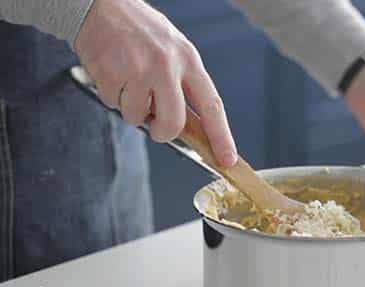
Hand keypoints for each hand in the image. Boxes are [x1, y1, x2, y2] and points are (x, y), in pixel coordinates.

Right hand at [75, 0, 236, 166]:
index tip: (227, 159)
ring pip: (137, 117)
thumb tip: (188, 126)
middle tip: (155, 127)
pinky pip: (112, 104)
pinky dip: (111, 95)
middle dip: (163, 133)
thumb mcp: (173, 49)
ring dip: (131, 109)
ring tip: (128, 81)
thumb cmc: (140, 30)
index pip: (211, 105)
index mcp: (188, 60)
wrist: (102, 5)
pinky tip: (112, 73)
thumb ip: (182, 83)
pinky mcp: (111, 73)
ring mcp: (139, 70)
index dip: (221, 136)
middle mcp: (167, 66)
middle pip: (173, 123)